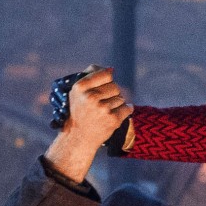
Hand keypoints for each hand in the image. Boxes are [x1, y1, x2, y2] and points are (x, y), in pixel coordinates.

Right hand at [44, 67, 132, 182]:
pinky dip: (125, 111)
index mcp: (80, 87)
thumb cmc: (80, 111)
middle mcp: (90, 97)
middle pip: (115, 86)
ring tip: (105, 112)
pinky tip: (114, 115)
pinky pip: (128, 108)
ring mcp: (102, 109)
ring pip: (121, 97)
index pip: (106, 73)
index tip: (103, 86)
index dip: (108, 79)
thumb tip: (111, 69)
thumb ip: (91, 76)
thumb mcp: (77, 92)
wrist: (79, 137)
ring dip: (116, 104)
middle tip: (102, 103)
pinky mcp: (113, 119)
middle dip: (112, 93)